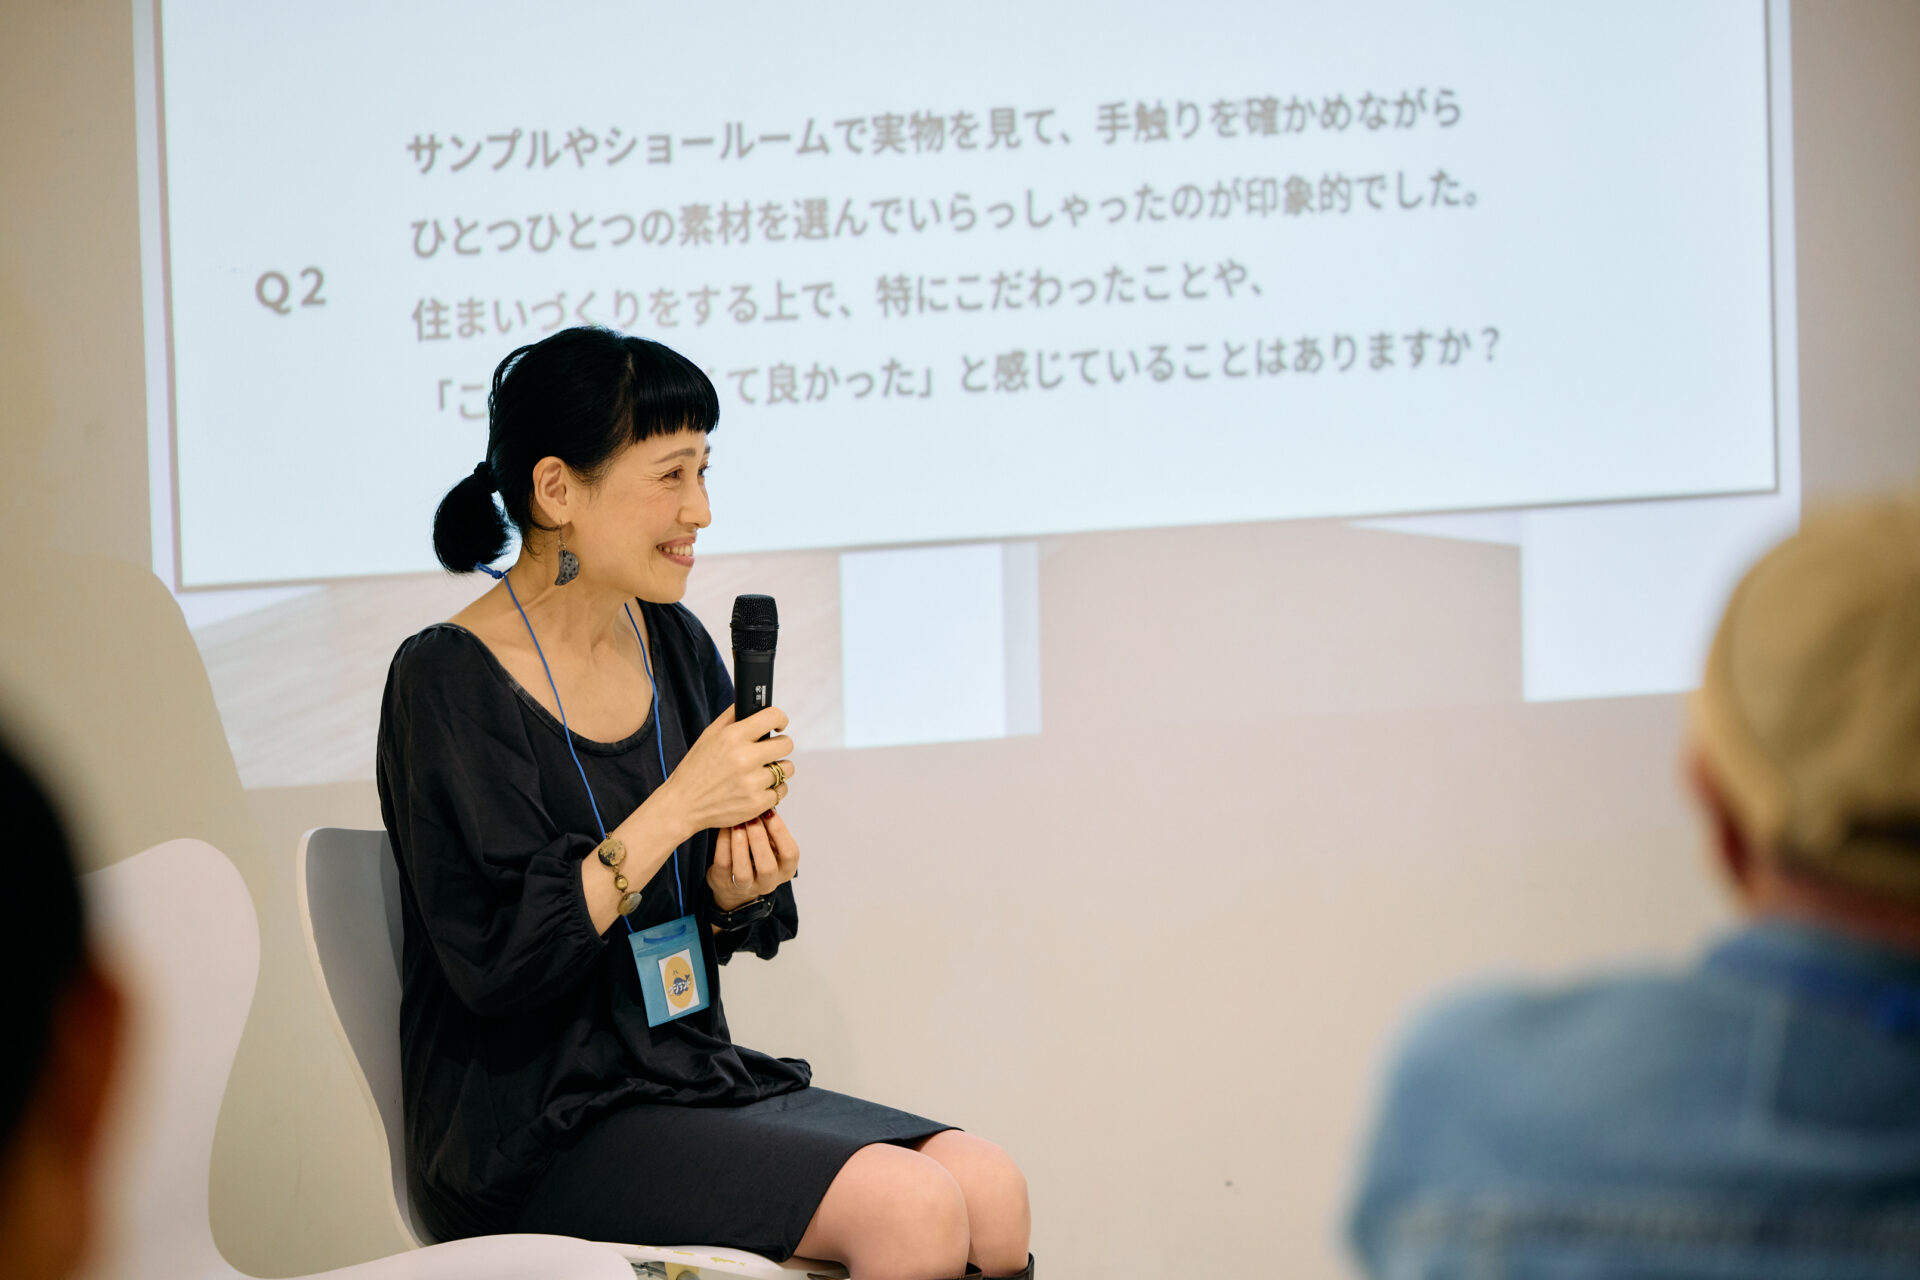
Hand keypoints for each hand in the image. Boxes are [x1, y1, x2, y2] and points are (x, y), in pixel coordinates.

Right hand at [653, 705, 793, 837]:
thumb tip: (752, 703)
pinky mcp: (757, 803)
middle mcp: (745, 758)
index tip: (778, 725)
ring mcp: (752, 783)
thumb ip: (732, 716)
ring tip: (760, 772)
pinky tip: (757, 788)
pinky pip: (781, 791)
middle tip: (769, 751)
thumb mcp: (708, 735)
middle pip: (786, 744)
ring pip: (787, 769)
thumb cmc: (695, 770)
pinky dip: (772, 790)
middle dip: (780, 746)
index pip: (773, 717)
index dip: (779, 719)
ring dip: (777, 770)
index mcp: (733, 737)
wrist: (683, 805)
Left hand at [709, 810, 799, 912]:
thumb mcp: (771, 845)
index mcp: (785, 870)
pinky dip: (724, 843)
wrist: (735, 883)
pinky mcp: (724, 883)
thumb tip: (767, 801)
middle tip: (752, 818)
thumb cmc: (757, 855)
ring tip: (737, 823)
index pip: (790, 854)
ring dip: (740, 844)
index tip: (769, 812)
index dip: (780, 832)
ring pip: (743, 871)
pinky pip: (723, 864)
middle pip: (767, 867)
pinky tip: (724, 828)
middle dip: (759, 839)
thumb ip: (772, 830)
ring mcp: (745, 887)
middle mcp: (768, 883)